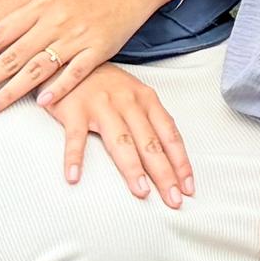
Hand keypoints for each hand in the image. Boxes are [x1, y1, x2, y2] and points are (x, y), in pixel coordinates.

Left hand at [0, 0, 168, 119]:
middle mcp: (55, 22)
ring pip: (38, 69)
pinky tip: (42, 102)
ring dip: (11, 92)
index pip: (2, 33)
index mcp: (41, 6)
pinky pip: (76, 72)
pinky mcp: (97, 51)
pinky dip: (60, 87)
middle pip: (13, 56)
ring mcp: (76, 38)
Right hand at [46, 61, 190, 204]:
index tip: (188, 187)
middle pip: (150, 143)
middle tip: (173, 200)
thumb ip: (148, 122)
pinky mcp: (75, 109)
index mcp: (147, 100)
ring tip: (141, 191)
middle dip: (164, 173)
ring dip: (132, 168)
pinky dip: (74, 157)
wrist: (71, 60)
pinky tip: (74, 177)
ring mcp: (101, 105)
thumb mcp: (134, 96)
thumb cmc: (106, 85)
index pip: (169, 135)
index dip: (180, 162)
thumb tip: (168, 159)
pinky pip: (75, 137)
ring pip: (121, 141)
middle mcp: (128, 102)